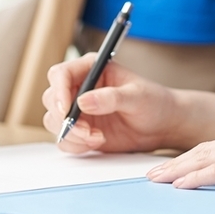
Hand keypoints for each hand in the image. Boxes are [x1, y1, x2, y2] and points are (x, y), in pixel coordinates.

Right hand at [42, 55, 183, 154]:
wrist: (162, 125)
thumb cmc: (154, 102)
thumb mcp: (137, 96)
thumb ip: (112, 97)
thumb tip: (83, 101)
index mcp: (93, 68)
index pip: (61, 74)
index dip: (59, 91)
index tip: (66, 110)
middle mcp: (81, 87)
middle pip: (52, 99)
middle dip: (65, 118)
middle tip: (87, 131)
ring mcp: (79, 110)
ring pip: (54, 121)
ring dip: (72, 134)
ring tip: (98, 137)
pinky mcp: (81, 130)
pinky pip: (65, 139)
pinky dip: (76, 144)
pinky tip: (98, 141)